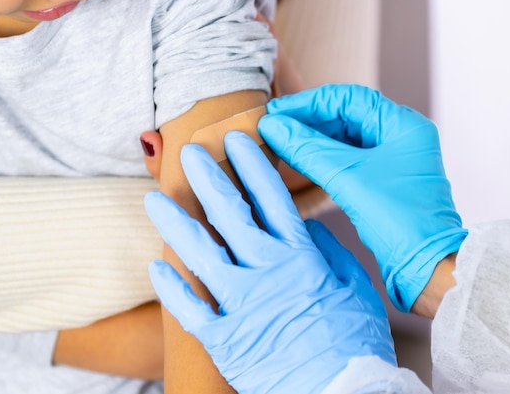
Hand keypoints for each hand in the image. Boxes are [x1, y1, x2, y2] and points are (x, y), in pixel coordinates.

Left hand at [145, 131, 395, 393]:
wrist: (342, 392)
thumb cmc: (354, 341)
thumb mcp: (355, 287)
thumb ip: (329, 251)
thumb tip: (306, 226)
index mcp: (300, 256)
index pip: (270, 199)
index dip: (252, 166)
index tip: (236, 141)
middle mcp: (265, 272)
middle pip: (229, 215)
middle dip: (207, 179)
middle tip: (190, 154)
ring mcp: (241, 304)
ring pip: (199, 254)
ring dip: (175, 224)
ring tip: (154, 199)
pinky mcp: (224, 338)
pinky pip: (189, 309)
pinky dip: (172, 288)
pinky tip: (157, 266)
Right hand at [259, 84, 467, 311]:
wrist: (424, 267)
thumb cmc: (399, 220)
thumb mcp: (347, 178)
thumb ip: (307, 149)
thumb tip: (272, 127)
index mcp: (403, 125)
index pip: (348, 98)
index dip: (308, 103)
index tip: (276, 112)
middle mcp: (401, 136)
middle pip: (346, 115)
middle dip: (308, 120)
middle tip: (274, 126)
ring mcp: (393, 158)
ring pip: (345, 138)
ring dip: (313, 139)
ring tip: (281, 141)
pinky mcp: (383, 179)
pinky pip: (348, 159)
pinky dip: (323, 157)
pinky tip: (300, 159)